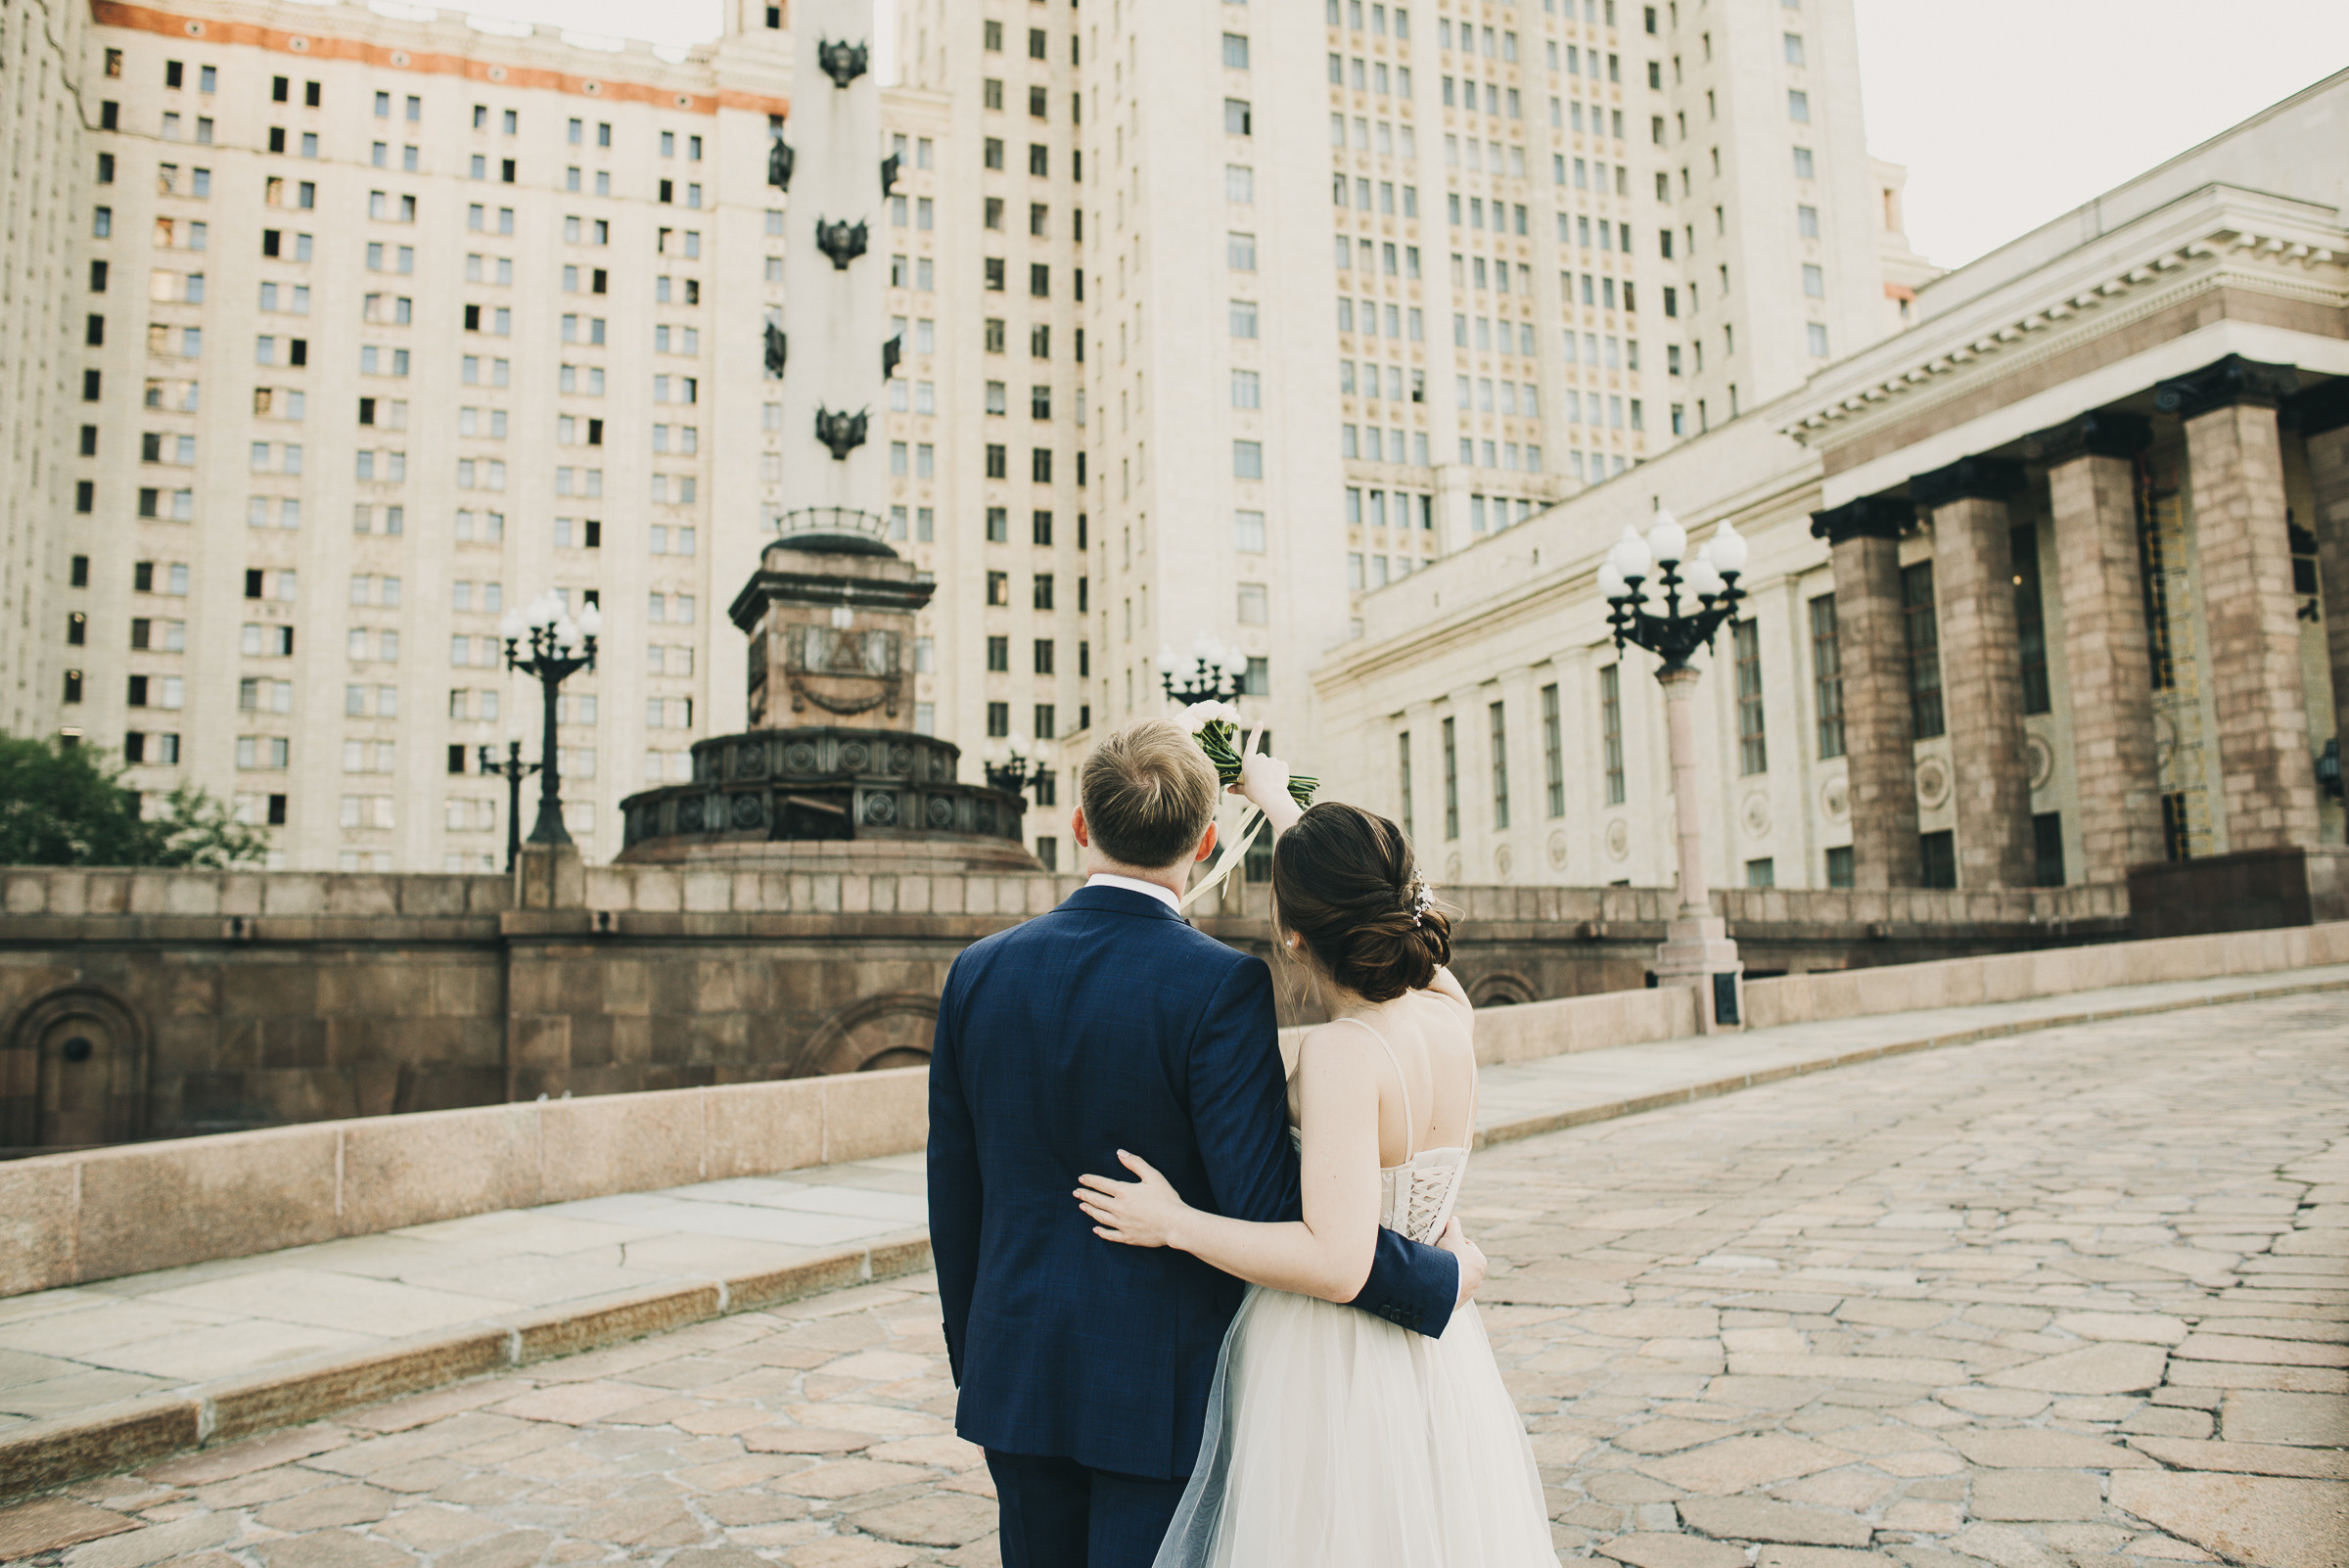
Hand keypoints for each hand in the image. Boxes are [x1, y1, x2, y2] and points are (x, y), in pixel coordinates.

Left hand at [1076, 1151, 1192, 1248]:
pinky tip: (1096, 1229)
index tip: (1081, 1178)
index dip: (1090, 1180)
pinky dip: (1101, 1231)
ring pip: (1100, 1216)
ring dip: (1090, 1210)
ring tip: (1082, 1206)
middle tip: (1076, 1192)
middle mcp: (1119, 1208)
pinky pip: (1110, 1234)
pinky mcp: (1127, 1237)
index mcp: (1124, 1192)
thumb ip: (1135, 1163)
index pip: (1101, 1184)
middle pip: (1097, 1200)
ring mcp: (1121, 1224)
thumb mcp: (1153, 1176)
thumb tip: (1120, 1152)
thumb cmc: (1166, 1198)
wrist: (1175, 1224)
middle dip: (1085, 1195)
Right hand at [1233, 725, 1302, 834]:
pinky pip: (1281, 768)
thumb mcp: (1244, 790)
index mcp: (1248, 761)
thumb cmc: (1255, 792)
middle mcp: (1260, 757)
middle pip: (1262, 760)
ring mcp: (1272, 759)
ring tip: (1271, 784)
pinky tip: (1278, 782)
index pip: (1251, 743)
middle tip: (1262, 781)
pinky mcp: (1282, 764)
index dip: (1256, 732)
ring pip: (1272, 765)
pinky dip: (1280, 774)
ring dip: (1272, 772)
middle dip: (1263, 768)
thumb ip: (1237, 788)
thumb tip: (1228, 790)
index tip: (1260, 722)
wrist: (1270, 796)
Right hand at [1438, 1217, 1485, 1307]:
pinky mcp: (1457, 1302)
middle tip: (1438, 1255)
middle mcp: (1478, 1278)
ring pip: (1456, 1278)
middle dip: (1451, 1259)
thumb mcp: (1451, 1236)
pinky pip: (1449, 1291)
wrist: (1442, 1284)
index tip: (1444, 1242)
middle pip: (1462, 1264)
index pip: (1467, 1247)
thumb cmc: (1451, 1258)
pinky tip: (1434, 1281)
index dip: (1454, 1242)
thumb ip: (1454, 1227)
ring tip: (1435, 1269)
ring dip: (1447, 1274)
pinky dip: (1443, 1286)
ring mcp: (1468, 1291)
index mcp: (1480, 1261)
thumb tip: (1454, 1219)